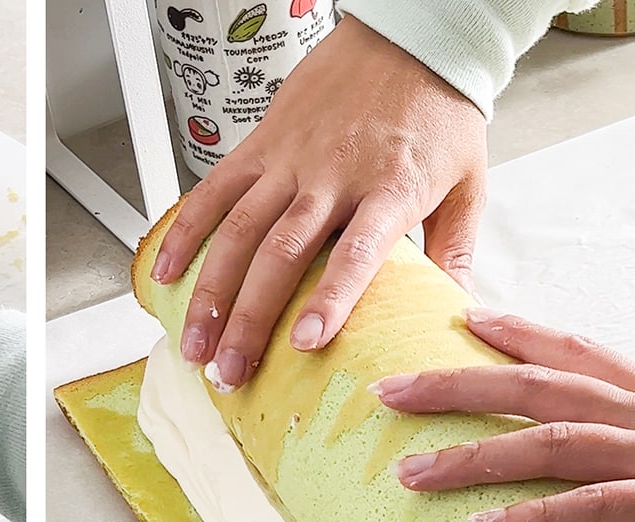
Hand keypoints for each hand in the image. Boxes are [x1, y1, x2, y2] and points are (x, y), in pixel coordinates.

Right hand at [153, 15, 486, 390]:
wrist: (411, 38)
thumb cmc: (439, 110)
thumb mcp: (468, 182)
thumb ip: (456, 251)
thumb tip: (457, 313)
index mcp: (389, 189)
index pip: (355, 252)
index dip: (329, 299)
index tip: (305, 344)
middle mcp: (332, 176)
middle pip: (279, 255)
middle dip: (248, 320)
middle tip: (231, 372)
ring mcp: (290, 160)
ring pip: (237, 232)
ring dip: (211, 294)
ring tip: (195, 345)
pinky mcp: (261, 144)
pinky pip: (214, 191)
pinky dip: (185, 232)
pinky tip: (166, 274)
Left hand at [373, 310, 634, 521]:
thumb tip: (628, 457)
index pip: (572, 349)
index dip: (514, 331)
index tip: (460, 315)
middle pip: (532, 388)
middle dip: (453, 388)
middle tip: (384, 391)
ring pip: (548, 446)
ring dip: (471, 459)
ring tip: (406, 475)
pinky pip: (597, 510)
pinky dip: (537, 520)